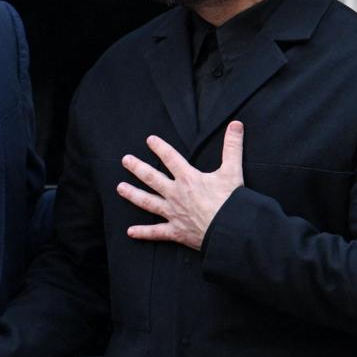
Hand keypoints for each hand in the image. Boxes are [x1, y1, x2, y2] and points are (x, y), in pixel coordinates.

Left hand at [117, 120, 244, 249]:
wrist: (230, 230)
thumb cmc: (231, 201)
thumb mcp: (233, 170)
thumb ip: (232, 146)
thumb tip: (236, 124)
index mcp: (188, 178)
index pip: (171, 158)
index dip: (160, 147)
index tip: (149, 140)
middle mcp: (176, 194)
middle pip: (152, 178)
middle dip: (137, 168)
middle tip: (125, 160)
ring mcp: (173, 213)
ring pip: (148, 202)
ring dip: (132, 194)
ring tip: (120, 188)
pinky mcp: (176, 231)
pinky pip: (156, 232)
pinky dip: (143, 232)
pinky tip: (130, 232)